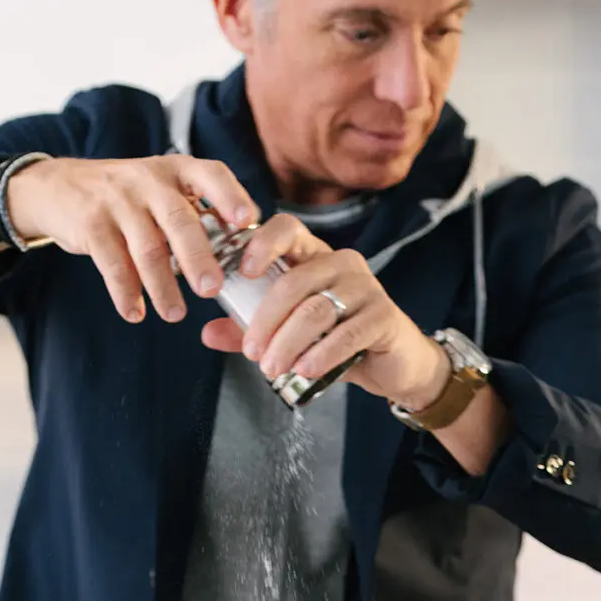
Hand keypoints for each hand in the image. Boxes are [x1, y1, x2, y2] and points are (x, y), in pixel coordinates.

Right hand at [5, 155, 258, 323]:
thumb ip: (197, 215)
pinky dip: (125, 293)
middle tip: (211, 289)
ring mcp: (117, 200)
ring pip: (147, 248)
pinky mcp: (91, 224)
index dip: (230, 196)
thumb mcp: (164, 192)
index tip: (246, 220)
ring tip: (175, 315)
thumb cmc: (130, 199)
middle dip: (197, 257)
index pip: (211, 175)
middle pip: (179, 220)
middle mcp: (149, 180)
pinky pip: (112, 264)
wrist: (60, 187)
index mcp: (177, 171)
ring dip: (163, 287)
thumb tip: (242, 257)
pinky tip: (135, 313)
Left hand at [201, 214, 450, 409]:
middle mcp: (342, 263)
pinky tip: (305, 370)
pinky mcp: (384, 316)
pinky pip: (347, 333)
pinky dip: (322, 354)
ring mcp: (366, 288)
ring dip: (289, 342)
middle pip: (295, 282)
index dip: (262, 244)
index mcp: (315, 257)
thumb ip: (252, 331)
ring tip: (272, 368)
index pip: (287, 230)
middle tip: (252, 352)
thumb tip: (208, 334)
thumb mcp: (290, 335)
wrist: (393, 365)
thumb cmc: (339, 342)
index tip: (242, 272)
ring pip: (317, 310)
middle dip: (267, 320)